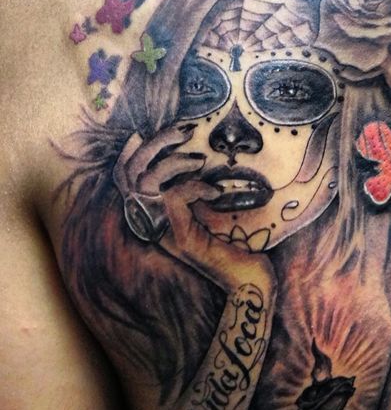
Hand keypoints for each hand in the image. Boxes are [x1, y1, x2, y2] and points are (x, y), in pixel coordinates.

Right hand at [113, 126, 273, 292]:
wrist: (249, 278)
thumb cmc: (236, 242)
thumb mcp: (208, 209)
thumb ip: (192, 190)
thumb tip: (193, 156)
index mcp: (154, 216)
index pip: (123, 181)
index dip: (126, 156)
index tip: (139, 135)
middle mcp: (152, 225)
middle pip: (130, 175)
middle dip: (153, 146)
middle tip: (182, 132)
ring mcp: (163, 233)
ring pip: (145, 182)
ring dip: (173, 161)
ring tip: (200, 161)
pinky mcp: (179, 238)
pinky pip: (173, 197)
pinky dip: (194, 186)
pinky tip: (215, 192)